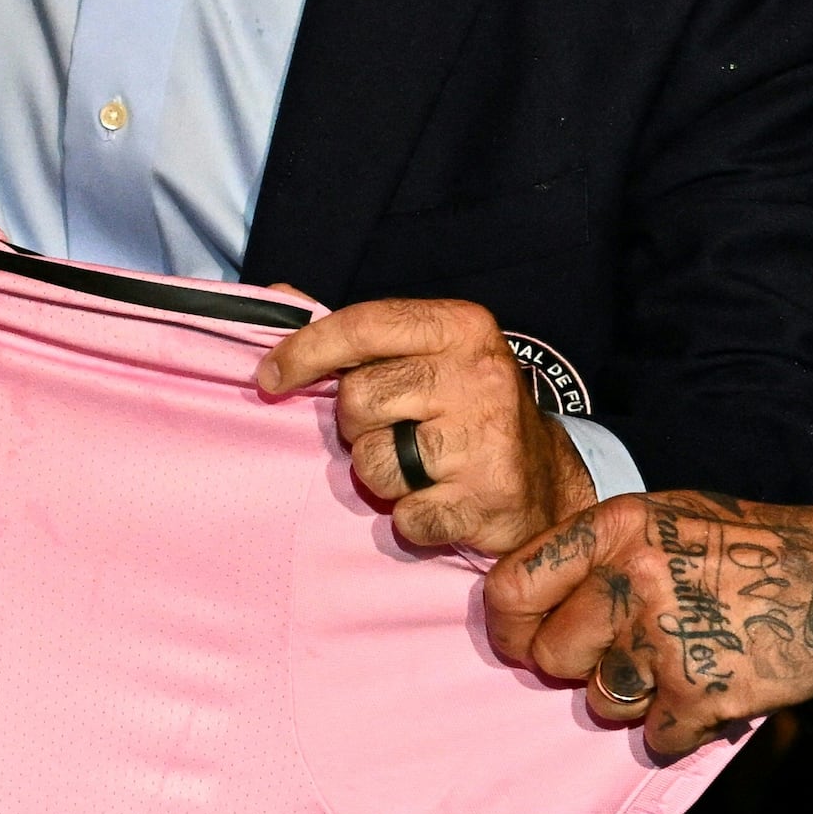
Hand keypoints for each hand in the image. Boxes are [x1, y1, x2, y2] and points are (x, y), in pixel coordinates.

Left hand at [257, 296, 595, 559]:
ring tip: (421, 470)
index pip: (363, 326)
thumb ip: (356, 332)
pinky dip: (412, 519)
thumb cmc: (464, 411)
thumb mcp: (424, 354)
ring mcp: (486, 439)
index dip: (305, 352)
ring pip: (372, 464)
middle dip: (359, 426)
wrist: (543, 480)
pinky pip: (404, 518)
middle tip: (395, 432)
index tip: (269, 377)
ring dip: (384, 477)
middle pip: (358, 401)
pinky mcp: (488, 499)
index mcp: (461, 326)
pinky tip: (441, 502)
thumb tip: (278, 294)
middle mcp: (479, 375)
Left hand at [491, 490, 812, 757]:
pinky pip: (653, 738)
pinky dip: (676, 730)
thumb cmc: (746, 548)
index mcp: (617, 527)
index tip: (521, 639)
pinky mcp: (702, 694)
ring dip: (629, 699)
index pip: (512, 586)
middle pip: (550, 655)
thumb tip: (529, 596)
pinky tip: (705, 696)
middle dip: (575, 666)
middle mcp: (634, 580)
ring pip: (600, 701)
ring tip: (673, 668)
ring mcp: (667, 639)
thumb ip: (600, 550)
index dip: (508, 624)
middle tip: (618, 655)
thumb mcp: (665, 516)